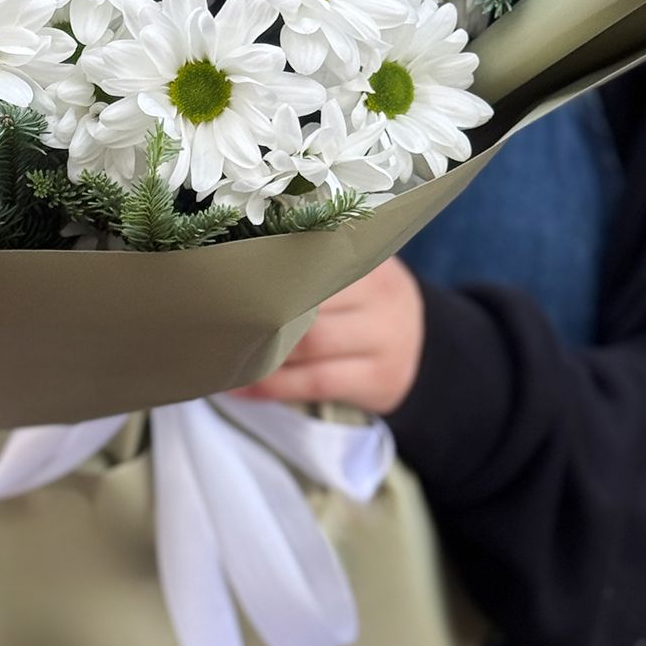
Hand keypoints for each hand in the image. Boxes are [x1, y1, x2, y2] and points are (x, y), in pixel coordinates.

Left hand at [237, 257, 424, 414]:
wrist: (429, 351)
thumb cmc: (366, 302)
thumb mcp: (353, 272)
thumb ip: (310, 264)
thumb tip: (236, 266)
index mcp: (367, 258)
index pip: (313, 258)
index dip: (268, 270)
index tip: (226, 276)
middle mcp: (381, 294)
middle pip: (309, 302)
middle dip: (260, 313)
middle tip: (215, 318)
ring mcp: (383, 339)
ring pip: (310, 345)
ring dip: (262, 352)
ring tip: (223, 353)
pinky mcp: (379, 380)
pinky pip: (316, 383)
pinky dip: (273, 386)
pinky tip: (241, 388)